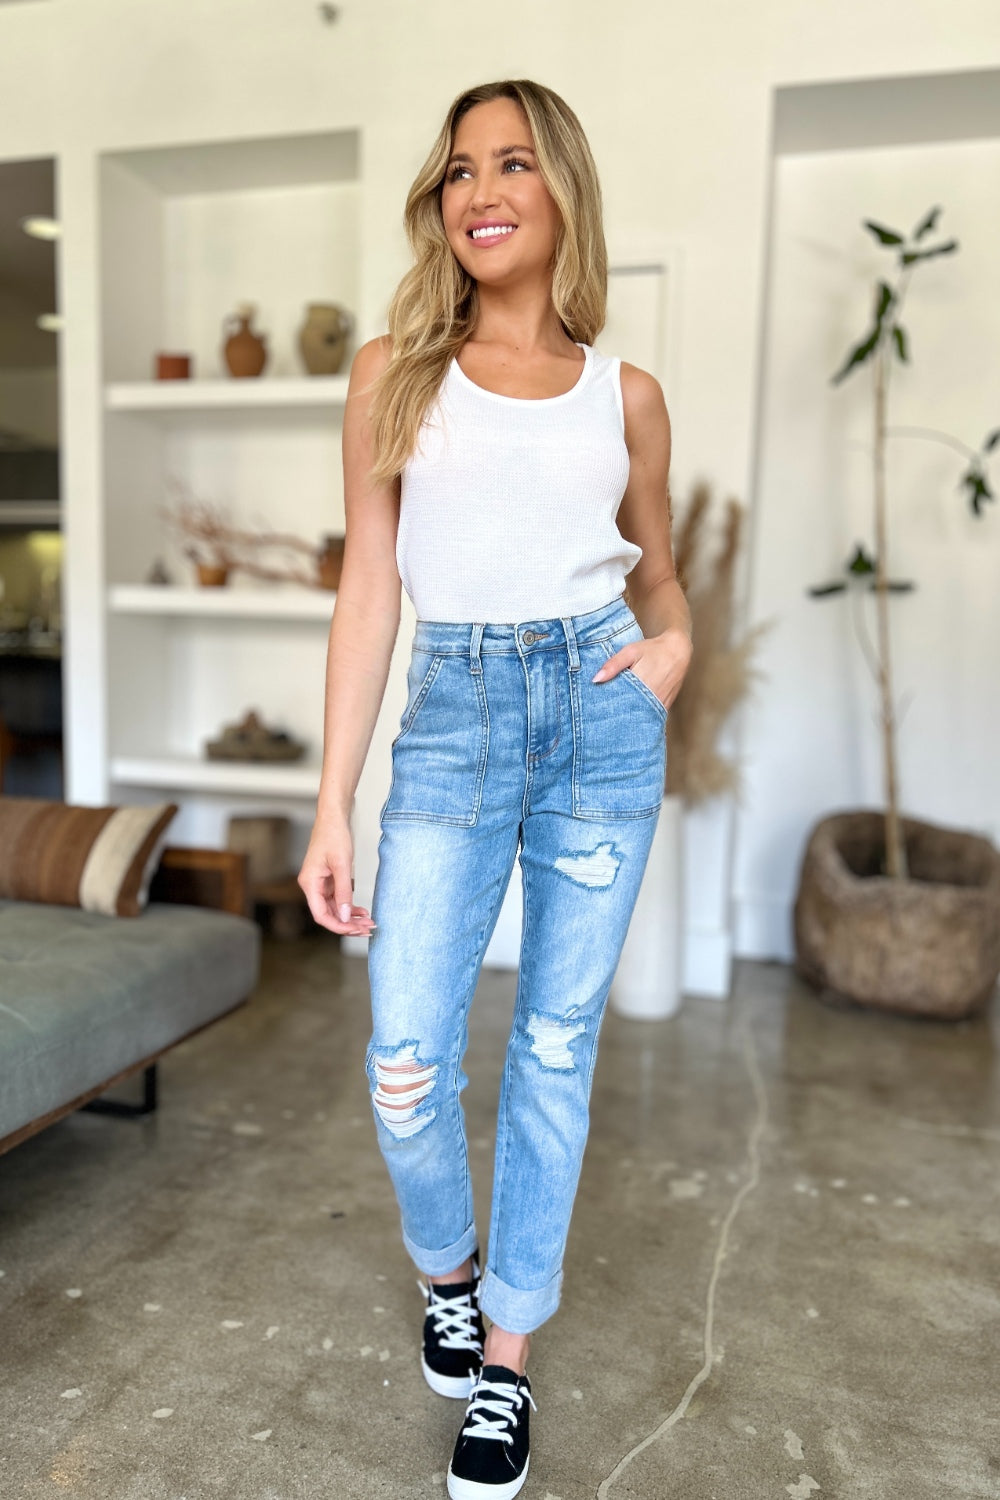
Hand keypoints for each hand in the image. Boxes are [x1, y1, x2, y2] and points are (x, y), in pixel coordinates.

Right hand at [298, 814, 375, 936]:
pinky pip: (339, 899)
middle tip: (367, 928)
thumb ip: (343, 891)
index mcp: (309, 883)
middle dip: (348, 924)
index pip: (321, 915)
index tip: (355, 930)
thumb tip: (345, 916)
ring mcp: (321, 884)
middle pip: (329, 914)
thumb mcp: (342, 864)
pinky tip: (362, 911)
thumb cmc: (333, 835)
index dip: (338, 925)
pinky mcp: (329, 880)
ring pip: (335, 908)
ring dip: (351, 917)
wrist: (334, 818)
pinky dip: (350, 906)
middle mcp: (312, 886)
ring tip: (368, 922)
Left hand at [591, 625, 691, 709]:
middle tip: (603, 712)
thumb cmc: (653, 650)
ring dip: (627, 714)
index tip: (596, 706)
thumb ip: (613, 665)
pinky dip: (639, 714)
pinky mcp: (664, 707)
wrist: (678, 652)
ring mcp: (659, 704)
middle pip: (627, 712)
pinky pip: (648, 715)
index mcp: (640, 684)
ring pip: (638, 716)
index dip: (606, 705)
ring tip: (615, 713)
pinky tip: (630, 711)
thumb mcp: (630, 651)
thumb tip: (595, 680)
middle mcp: (651, 698)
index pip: (618, 702)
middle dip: (615, 713)